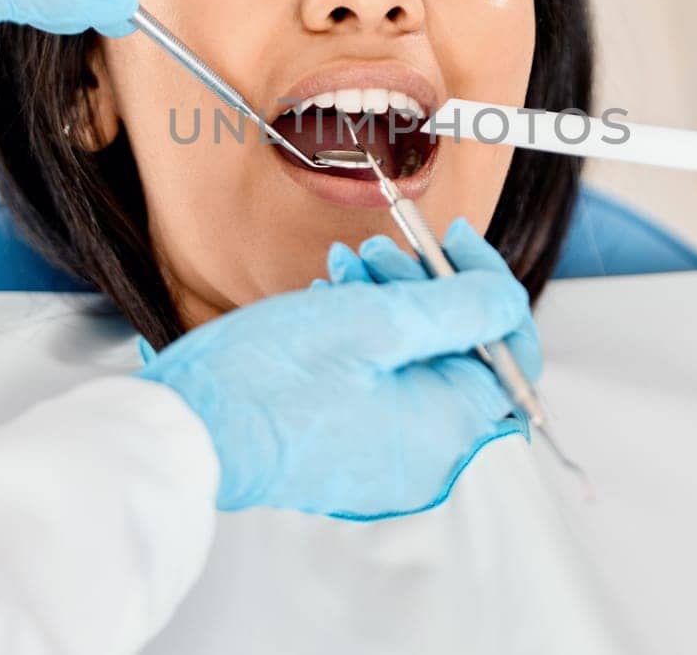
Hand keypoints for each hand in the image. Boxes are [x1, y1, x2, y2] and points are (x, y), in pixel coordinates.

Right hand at [137, 220, 538, 518]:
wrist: (186, 432)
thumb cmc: (270, 382)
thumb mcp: (376, 322)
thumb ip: (459, 308)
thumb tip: (509, 299)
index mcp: (447, 430)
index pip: (509, 350)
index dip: (488, 285)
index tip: (453, 241)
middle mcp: (427, 455)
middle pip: (459, 350)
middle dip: (426, 287)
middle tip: (381, 252)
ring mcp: (388, 456)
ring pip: (415, 359)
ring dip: (389, 302)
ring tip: (341, 271)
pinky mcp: (351, 449)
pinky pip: (381, 382)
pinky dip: (364, 336)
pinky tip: (327, 300)